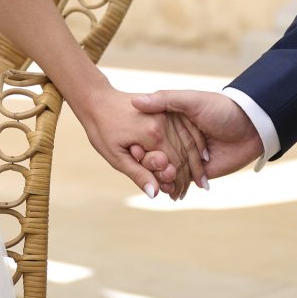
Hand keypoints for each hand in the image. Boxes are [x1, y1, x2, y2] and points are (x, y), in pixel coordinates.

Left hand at [75, 85, 206, 198]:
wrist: (97, 100)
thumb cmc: (102, 130)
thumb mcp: (116, 157)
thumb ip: (138, 174)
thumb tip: (155, 194)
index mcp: (152, 135)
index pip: (174, 165)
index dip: (177, 183)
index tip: (177, 197)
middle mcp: (165, 122)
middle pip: (184, 154)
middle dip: (187, 176)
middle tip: (187, 193)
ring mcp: (167, 113)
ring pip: (189, 142)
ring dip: (195, 161)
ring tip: (196, 180)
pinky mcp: (167, 109)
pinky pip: (186, 129)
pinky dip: (194, 144)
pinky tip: (199, 157)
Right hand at [132, 90, 263, 179]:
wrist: (252, 128)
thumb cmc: (221, 109)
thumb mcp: (191, 100)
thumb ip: (165, 100)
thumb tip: (135, 101)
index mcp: (172, 120)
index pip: (148, 133)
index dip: (139, 142)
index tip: (131, 149)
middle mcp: (177, 138)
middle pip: (155, 154)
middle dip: (148, 164)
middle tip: (144, 168)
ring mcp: (187, 156)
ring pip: (167, 170)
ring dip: (160, 178)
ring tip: (155, 182)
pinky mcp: (198, 172)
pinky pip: (182, 181)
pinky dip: (174, 187)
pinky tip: (167, 192)